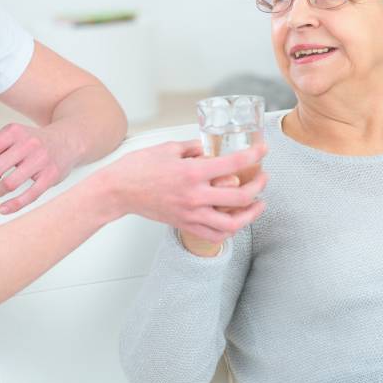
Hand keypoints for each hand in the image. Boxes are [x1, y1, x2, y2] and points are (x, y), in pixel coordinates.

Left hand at [0, 123, 75, 214]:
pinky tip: (4, 208)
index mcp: (13, 132)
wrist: (68, 140)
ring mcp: (41, 160)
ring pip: (9, 184)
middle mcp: (27, 143)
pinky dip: (13, 206)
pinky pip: (29, 195)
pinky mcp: (51, 176)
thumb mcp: (10, 139)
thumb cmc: (35, 142)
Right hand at [92, 139, 267, 242]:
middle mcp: (195, 195)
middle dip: (259, 187)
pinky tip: (235, 222)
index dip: (253, 155)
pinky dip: (229, 231)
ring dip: (250, 215)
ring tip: (258, 205)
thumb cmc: (138, 168)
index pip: (233, 164)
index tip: (263, 150)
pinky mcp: (184, 224)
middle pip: (240, 197)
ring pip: (231, 223)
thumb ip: (194, 148)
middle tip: (263, 179)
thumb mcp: (169, 148)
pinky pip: (213, 234)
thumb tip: (209, 148)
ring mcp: (190, 213)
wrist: (118, 191)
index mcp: (192, 172)